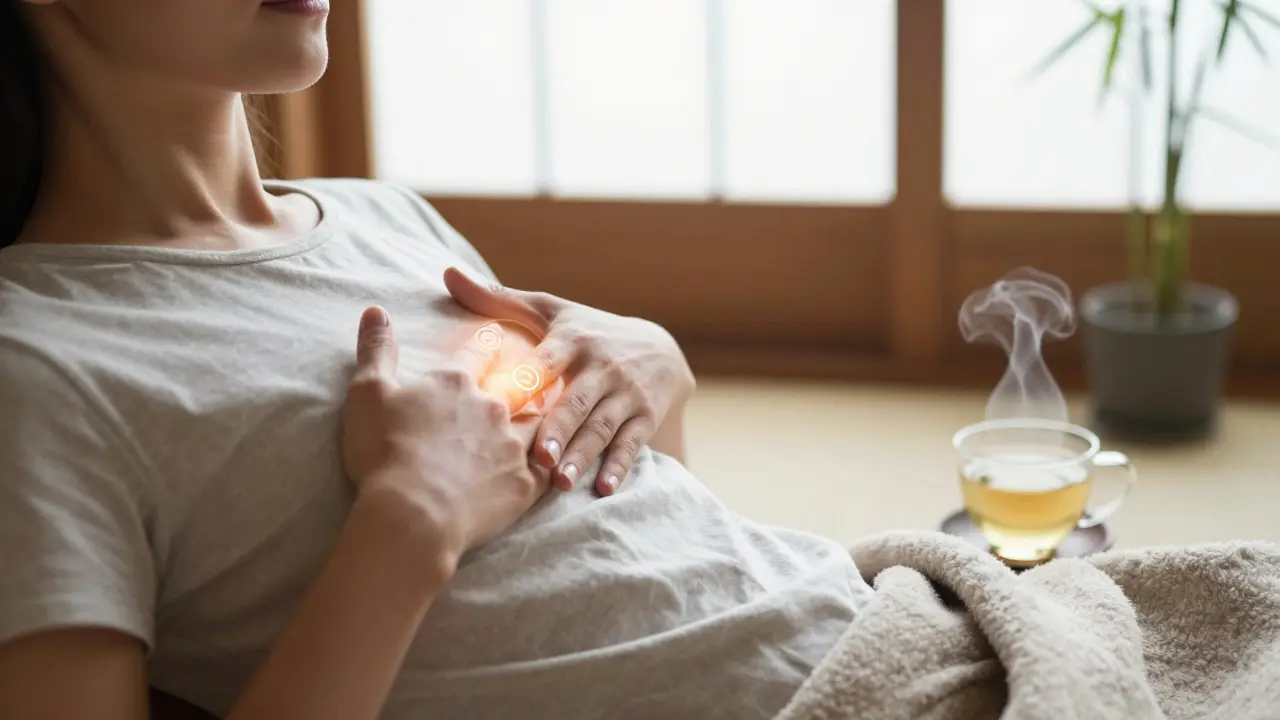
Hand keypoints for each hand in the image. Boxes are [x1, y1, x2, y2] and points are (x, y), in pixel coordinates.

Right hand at [342, 307, 549, 568]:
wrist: (413, 515)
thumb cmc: (385, 452)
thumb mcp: (368, 393)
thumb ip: (376, 350)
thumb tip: (375, 310)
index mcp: (456, 383)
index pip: (479, 351)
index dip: (487, 342)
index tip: (496, 336)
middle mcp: (493, 407)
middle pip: (518, 384)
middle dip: (527, 378)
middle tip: (538, 374)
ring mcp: (513, 446)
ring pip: (539, 423)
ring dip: (545, 418)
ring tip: (553, 416)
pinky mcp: (525, 485)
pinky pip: (546, 470)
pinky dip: (551, 464)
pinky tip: (557, 464)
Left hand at [444, 268, 694, 496]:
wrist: (661, 348)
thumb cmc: (588, 330)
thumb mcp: (549, 310)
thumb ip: (499, 299)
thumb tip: (449, 273)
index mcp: (572, 342)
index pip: (548, 363)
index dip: (530, 381)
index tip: (508, 403)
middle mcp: (601, 367)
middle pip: (577, 403)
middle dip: (560, 431)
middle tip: (538, 459)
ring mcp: (626, 393)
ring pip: (603, 427)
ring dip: (584, 455)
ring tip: (562, 482)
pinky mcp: (646, 416)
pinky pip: (632, 443)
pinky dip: (620, 467)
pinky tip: (603, 489)